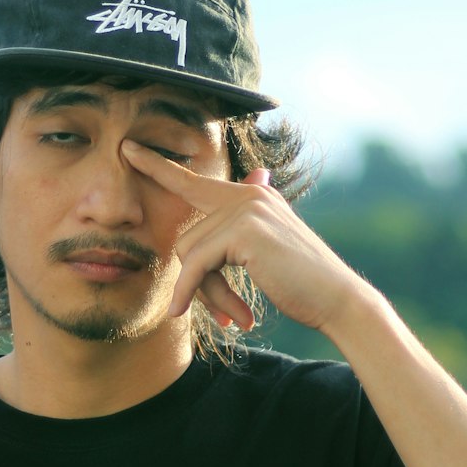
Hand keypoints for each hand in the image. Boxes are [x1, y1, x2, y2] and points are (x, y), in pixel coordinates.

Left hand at [121, 139, 357, 335]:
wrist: (337, 300)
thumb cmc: (302, 283)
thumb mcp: (266, 253)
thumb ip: (237, 233)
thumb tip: (237, 203)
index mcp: (253, 195)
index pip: (195, 182)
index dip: (159, 167)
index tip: (128, 149)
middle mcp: (250, 193)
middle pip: (189, 238)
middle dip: (199, 283)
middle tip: (225, 315)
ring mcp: (247, 209)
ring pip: (191, 255)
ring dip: (206, 294)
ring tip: (235, 316)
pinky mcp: (243, 231)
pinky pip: (196, 265)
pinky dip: (189, 292)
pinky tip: (183, 311)